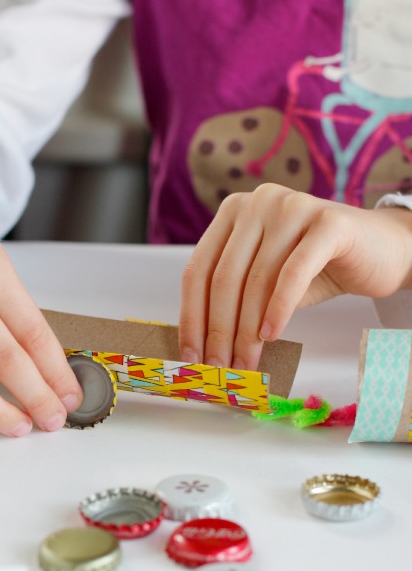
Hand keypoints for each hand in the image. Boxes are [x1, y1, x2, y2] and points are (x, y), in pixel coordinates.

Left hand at [179, 183, 411, 370]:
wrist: (380, 250)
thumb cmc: (318, 268)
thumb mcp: (267, 282)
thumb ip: (237, 300)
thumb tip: (205, 347)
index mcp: (233, 212)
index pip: (198, 269)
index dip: (191, 316)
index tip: (190, 354)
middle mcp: (257, 202)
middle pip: (224, 278)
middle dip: (219, 331)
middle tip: (220, 367)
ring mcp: (292, 207)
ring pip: (256, 280)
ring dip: (247, 331)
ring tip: (246, 362)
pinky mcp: (329, 222)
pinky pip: (293, 274)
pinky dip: (279, 310)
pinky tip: (271, 337)